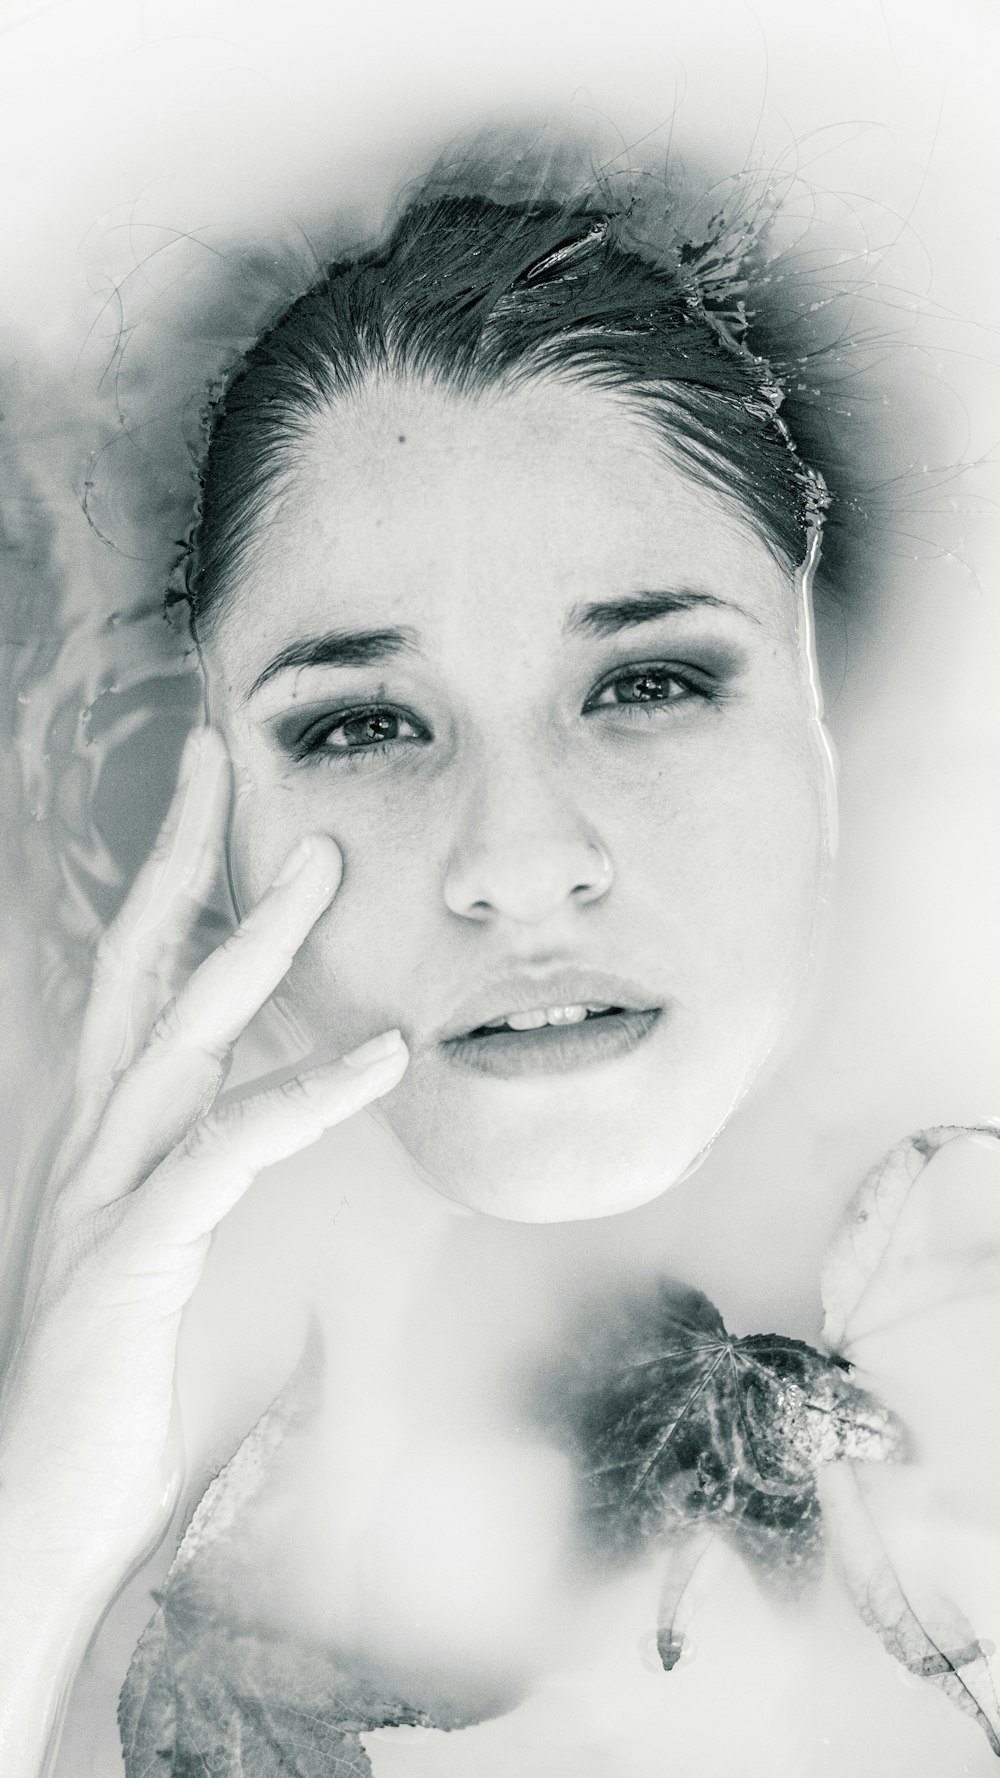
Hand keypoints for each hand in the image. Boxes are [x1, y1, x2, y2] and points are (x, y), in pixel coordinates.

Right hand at [0, 727, 407, 1609]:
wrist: (39, 1510)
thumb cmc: (112, 1387)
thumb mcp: (158, 1250)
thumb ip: (202, 1174)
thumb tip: (265, 1124)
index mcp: (105, 1130)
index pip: (134, 974)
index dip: (168, 878)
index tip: (211, 796)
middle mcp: (94, 1136)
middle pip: (135, 960)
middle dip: (181, 852)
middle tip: (221, 753)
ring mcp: (104, 1186)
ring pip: (177, 1027)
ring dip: (253, 938)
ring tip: (325, 863)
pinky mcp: (132, 1249)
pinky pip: (228, 1147)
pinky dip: (307, 1092)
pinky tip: (380, 1054)